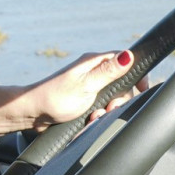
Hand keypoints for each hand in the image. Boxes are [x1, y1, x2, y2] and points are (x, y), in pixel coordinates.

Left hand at [0, 50, 148, 137]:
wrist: (32, 114)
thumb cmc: (54, 97)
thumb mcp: (86, 84)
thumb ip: (109, 72)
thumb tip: (129, 56)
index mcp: (94, 62)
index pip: (126, 61)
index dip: (137, 75)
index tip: (142, 89)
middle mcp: (94, 72)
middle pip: (123, 84)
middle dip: (119, 99)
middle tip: (109, 108)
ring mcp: (90, 86)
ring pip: (113, 98)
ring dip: (108, 110)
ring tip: (94, 116)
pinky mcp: (85, 100)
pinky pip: (102, 107)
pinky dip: (98, 115)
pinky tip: (89, 119)